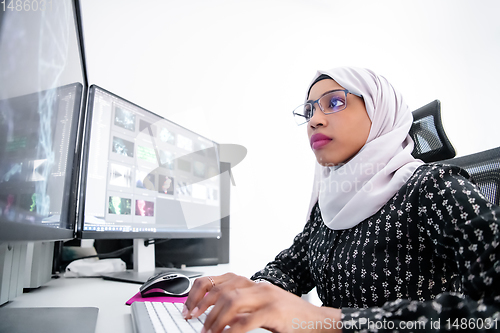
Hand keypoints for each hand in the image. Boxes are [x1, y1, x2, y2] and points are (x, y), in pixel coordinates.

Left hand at [183, 273, 340, 332]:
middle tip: (193, 321)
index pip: (219, 279)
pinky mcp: (275, 312)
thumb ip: (242, 308)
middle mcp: (258, 286)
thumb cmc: (289, 316)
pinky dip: (232, 330)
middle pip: (222, 289)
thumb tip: (216, 316)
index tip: (189, 308)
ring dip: (214, 319)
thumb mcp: (262, 307)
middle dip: (202, 306)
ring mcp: (267, 297)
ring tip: (208, 332)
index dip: (200, 292)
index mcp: (253, 283)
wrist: (318, 320)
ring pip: (231, 301)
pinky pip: (247, 320)